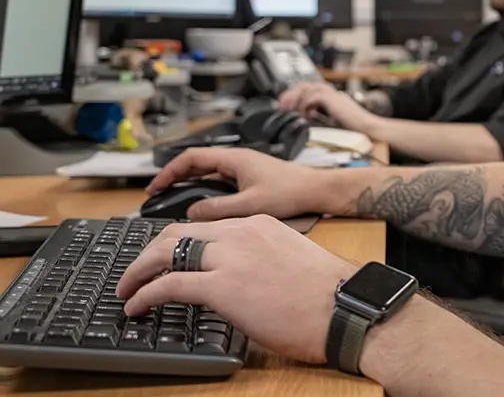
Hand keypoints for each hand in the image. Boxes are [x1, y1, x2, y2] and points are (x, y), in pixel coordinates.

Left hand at [116, 216, 355, 363]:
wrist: (345, 308)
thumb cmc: (328, 296)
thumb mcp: (289, 263)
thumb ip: (260, 262)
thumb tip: (242, 282)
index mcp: (259, 225)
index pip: (205, 226)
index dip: (177, 243)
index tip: (165, 259)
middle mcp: (241, 232)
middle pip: (177, 231)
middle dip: (149, 252)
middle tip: (137, 273)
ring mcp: (230, 257)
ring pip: (164, 251)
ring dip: (139, 270)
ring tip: (127, 289)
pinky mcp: (222, 286)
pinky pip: (167, 285)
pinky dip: (144, 294)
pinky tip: (135, 306)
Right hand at [145, 147, 331, 220]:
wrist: (317, 191)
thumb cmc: (291, 191)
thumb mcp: (250, 204)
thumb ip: (218, 209)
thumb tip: (192, 213)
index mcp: (235, 159)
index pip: (191, 158)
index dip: (169, 171)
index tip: (155, 186)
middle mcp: (238, 161)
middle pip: (197, 165)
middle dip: (175, 179)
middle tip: (158, 196)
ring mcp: (244, 170)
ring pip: (208, 175)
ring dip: (190, 186)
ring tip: (174, 203)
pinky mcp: (250, 180)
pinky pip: (220, 183)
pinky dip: (206, 193)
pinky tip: (202, 209)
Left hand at [278, 82, 377, 132]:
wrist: (370, 130)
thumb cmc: (357, 132)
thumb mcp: (335, 124)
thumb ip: (323, 119)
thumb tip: (308, 121)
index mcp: (332, 99)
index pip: (310, 89)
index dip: (295, 95)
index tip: (285, 104)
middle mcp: (332, 94)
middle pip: (306, 85)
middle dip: (291, 94)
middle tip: (281, 105)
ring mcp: (333, 96)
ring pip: (308, 88)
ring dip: (296, 98)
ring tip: (288, 109)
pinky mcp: (334, 100)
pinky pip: (314, 96)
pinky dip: (307, 105)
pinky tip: (305, 115)